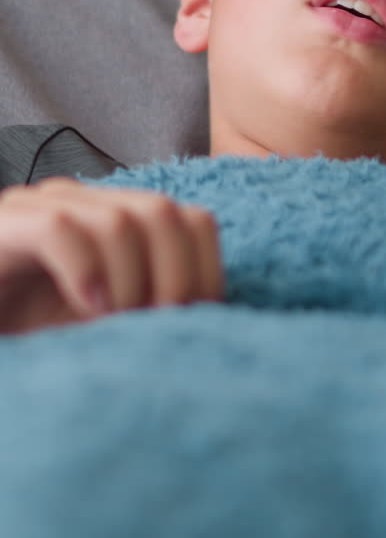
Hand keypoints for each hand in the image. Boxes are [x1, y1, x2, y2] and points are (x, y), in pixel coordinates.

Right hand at [0, 178, 222, 334]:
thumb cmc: (33, 335)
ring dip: (134, 282)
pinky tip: (90, 308)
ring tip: (121, 325)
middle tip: (159, 328)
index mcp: (117, 219)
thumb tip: (211, 322)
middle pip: (163, 214)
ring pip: (120, 221)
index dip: (205, 270)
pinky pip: (61, 229)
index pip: (191, 220)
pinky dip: (87, 270)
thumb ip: (149, 309)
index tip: (197, 324)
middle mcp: (83, 202)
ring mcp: (39, 207)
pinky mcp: (4, 225)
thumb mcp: (104, 325)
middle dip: (175, 278)